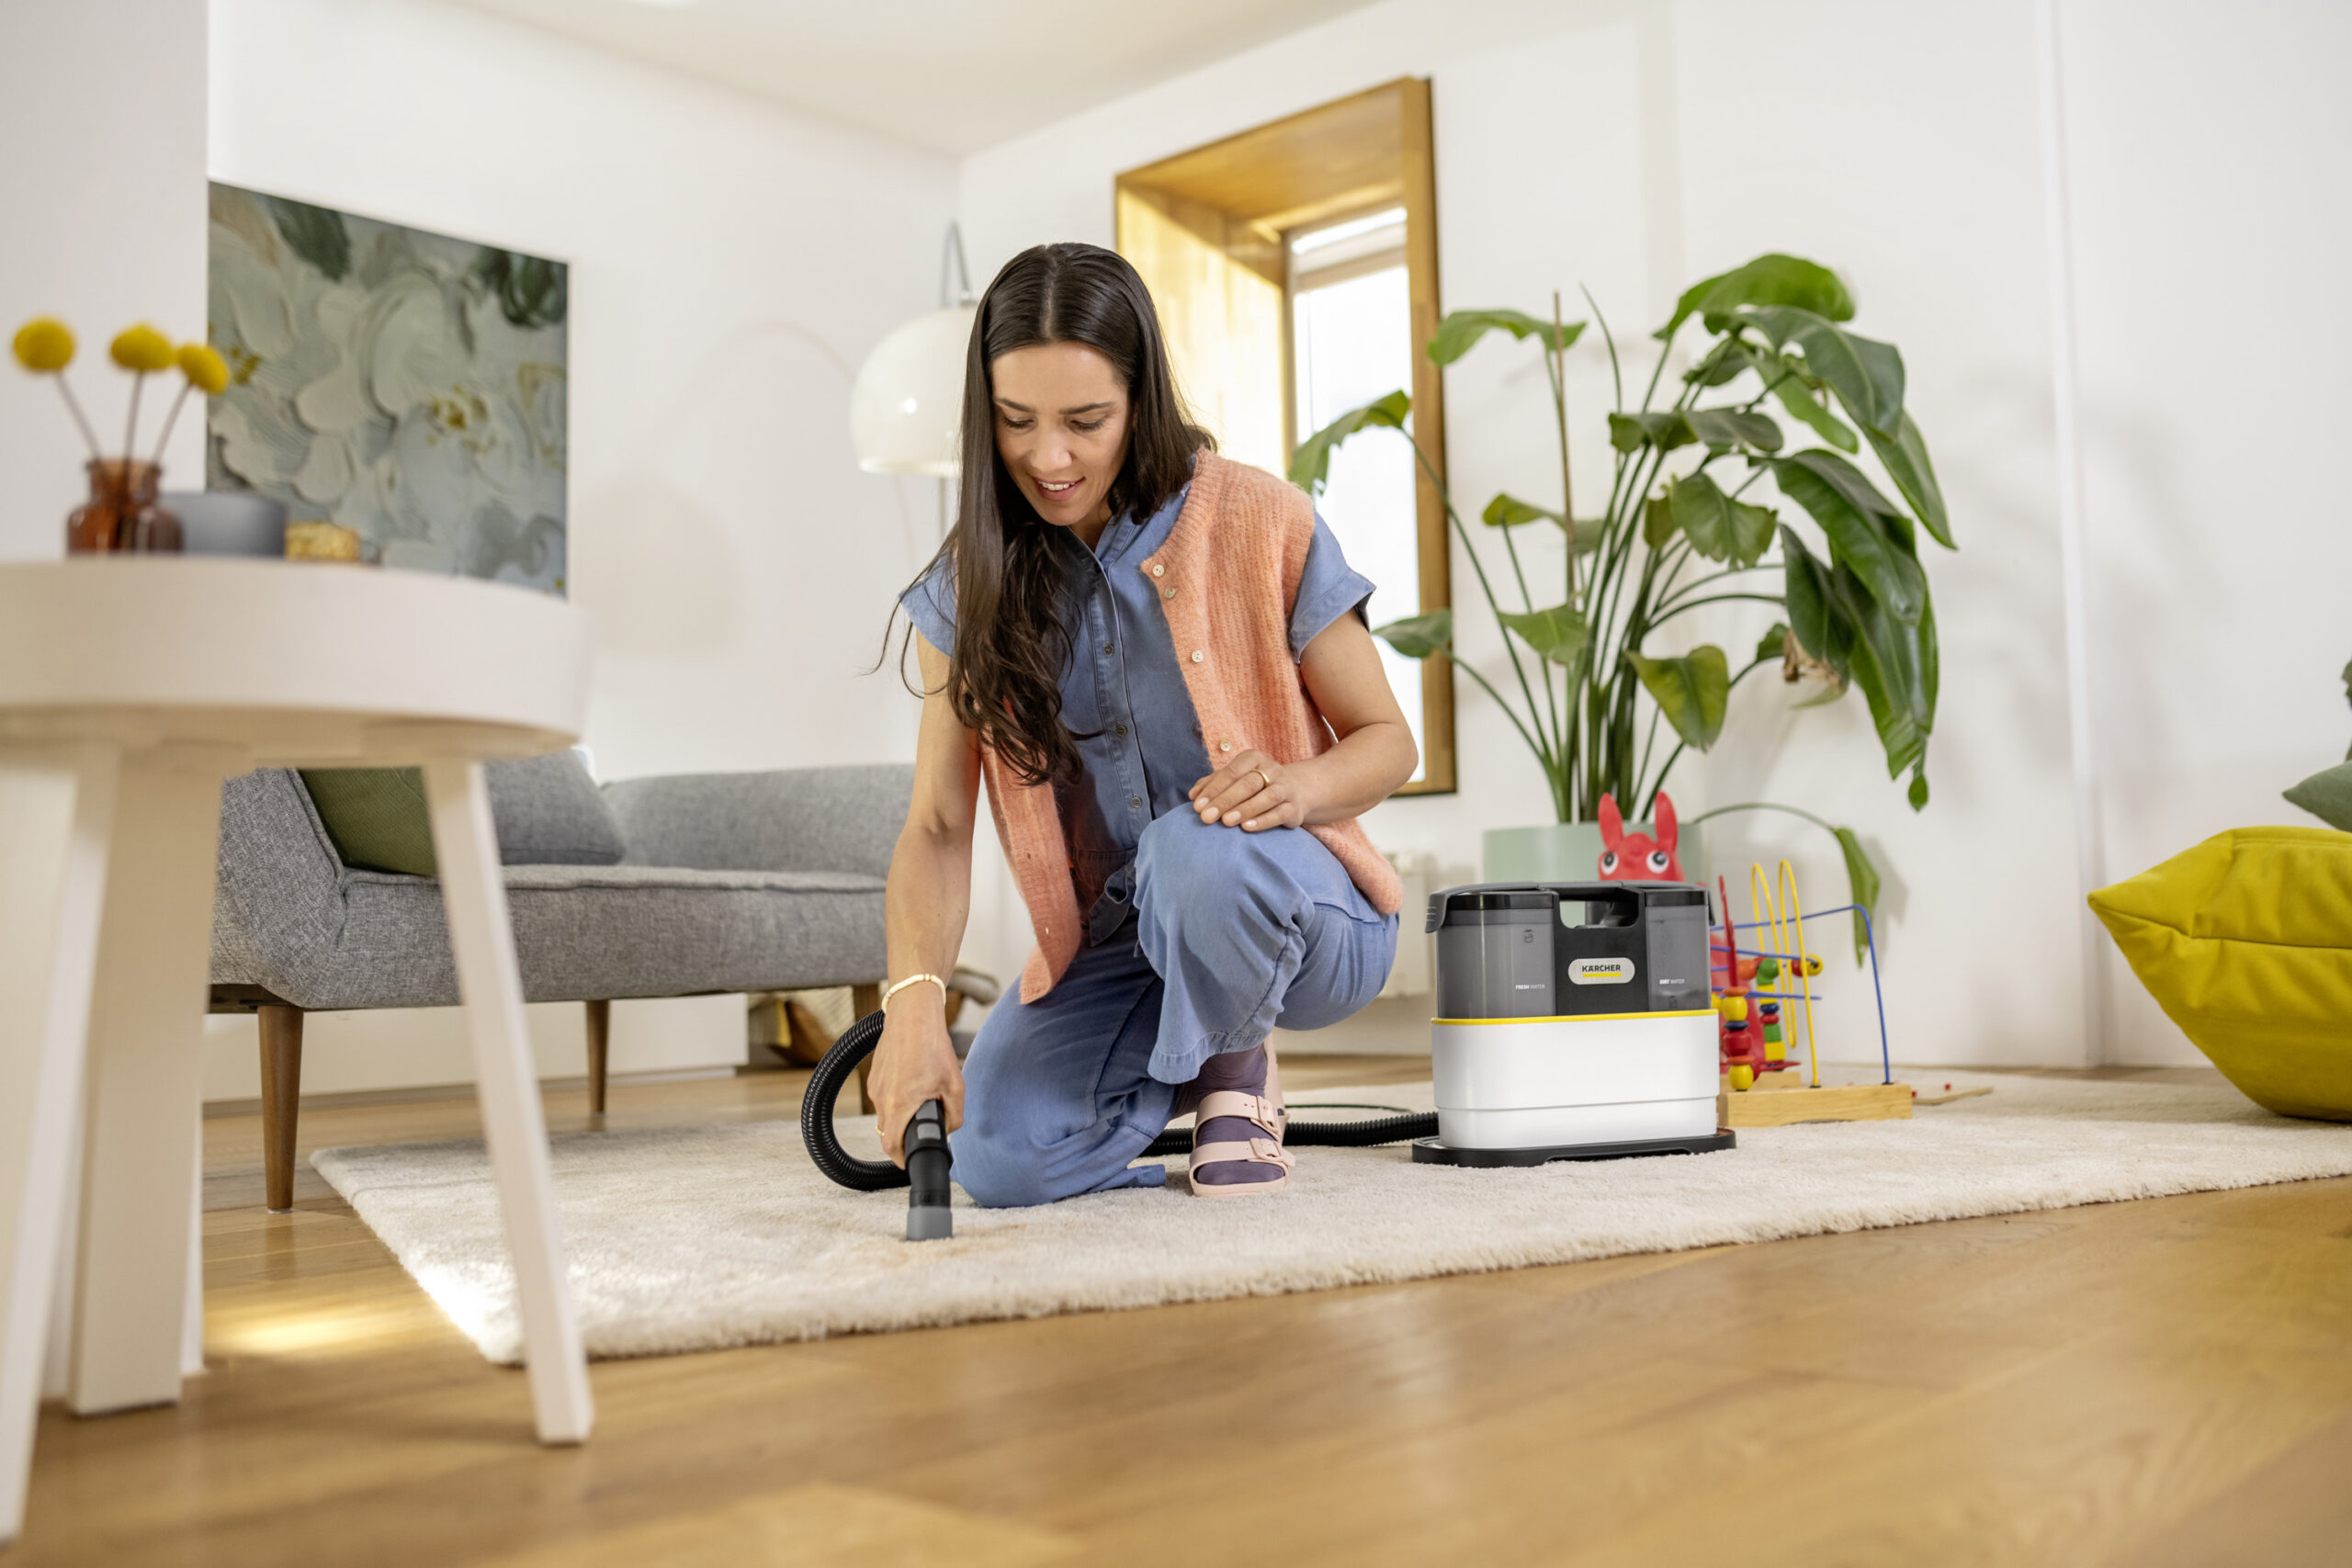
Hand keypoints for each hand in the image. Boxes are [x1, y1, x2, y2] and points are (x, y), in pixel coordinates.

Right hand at [869, 988, 963, 1165]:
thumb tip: (950, 1129)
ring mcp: (874, 1086)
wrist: (912, 1013)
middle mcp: (881, 1098)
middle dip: (904, 1136)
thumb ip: (954, 1115)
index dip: (901, 1159)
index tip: (911, 1160)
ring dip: (901, 1115)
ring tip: (922, 1098)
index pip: (891, 1147)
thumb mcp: (954, 1084)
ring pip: (885, 1114)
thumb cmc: (932, 1045)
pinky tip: (914, 1082)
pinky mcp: (874, 1075)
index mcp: (899, 1105)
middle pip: (887, 1132)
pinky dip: (897, 1098)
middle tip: (924, 1128)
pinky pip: (883, 1096)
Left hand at [1189, 749, 1307, 831]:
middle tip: (1206, 817)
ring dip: (1245, 809)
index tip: (1197, 806)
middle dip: (1225, 800)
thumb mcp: (1233, 779)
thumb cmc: (1254, 786)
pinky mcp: (1295, 807)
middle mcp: (1272, 769)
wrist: (1293, 791)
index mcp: (1253, 758)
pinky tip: (1247, 827)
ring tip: (1226, 822)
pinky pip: (1280, 813)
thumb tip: (1193, 795)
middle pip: (1248, 783)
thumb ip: (1212, 784)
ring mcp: (1286, 787)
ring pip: (1268, 797)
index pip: (1232, 772)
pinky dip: (1264, 820)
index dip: (1214, 789)